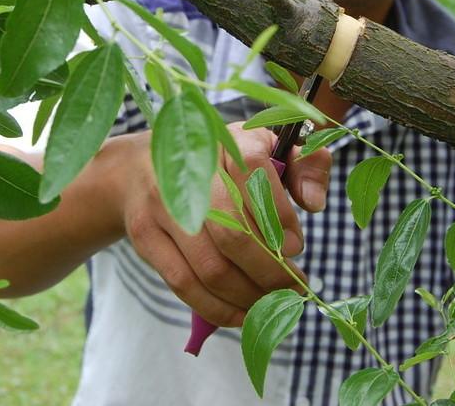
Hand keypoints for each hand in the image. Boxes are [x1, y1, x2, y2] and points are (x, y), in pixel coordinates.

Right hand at [118, 122, 332, 327]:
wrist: (139, 168)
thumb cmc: (218, 163)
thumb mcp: (264, 148)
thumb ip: (304, 165)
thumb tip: (314, 204)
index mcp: (225, 141)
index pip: (254, 174)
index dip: (280, 216)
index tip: (295, 246)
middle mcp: (188, 170)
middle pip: (233, 232)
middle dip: (270, 270)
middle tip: (291, 285)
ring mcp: (162, 205)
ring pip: (210, 267)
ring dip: (248, 295)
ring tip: (271, 302)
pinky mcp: (145, 237)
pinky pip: (184, 285)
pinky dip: (218, 308)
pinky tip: (242, 313)